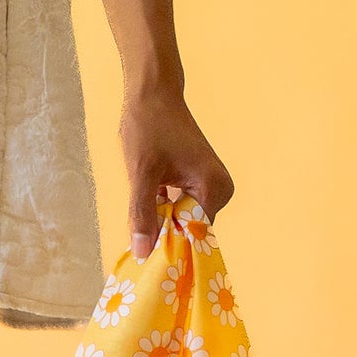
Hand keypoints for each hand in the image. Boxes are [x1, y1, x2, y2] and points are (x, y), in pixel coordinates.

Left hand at [119, 81, 234, 259]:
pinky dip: (161, 216)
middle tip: (137, 253)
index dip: (170, 249)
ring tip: (138, 240)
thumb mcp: (141, 174)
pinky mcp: (197, 185)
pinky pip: (179, 211)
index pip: (195, 236)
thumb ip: (142, 214)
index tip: (147, 264)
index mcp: (213, 188)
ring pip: (181, 222)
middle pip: (189, 231)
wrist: (153, 91)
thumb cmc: (148, 126)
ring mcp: (209, 188)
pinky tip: (143, 224)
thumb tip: (142, 253)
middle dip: (164, 238)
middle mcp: (219, 191)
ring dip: (160, 228)